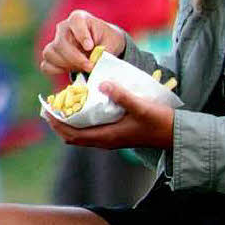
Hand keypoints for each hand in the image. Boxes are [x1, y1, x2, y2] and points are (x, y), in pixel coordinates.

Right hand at [40, 9, 125, 76]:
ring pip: (50, 54)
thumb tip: (96, 62)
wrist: (104, 45)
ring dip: (67, 65)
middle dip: (75, 58)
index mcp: (79, 18)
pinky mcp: (52, 55)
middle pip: (61, 43)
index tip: (90, 47)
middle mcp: (64, 28)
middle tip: (90, 67)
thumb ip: (105, 51)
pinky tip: (73, 70)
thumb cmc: (108, 39)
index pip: (75, 22)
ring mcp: (55, 41)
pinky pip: (46, 65)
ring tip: (84, 68)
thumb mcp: (113, 42)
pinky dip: (58, 70)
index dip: (81, 35)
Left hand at [44, 82, 174, 149]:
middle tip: (52, 105)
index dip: (56, 123)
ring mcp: (112, 139)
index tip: (48, 108)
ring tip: (66, 105)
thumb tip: (102, 84)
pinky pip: (93, 131)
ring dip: (70, 122)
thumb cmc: (160, 122)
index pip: (71, 134)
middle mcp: (106, 141)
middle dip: (59, 123)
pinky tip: (88, 106)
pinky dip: (83, 121)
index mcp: (107, 137)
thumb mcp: (142, 107)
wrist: (176, 135)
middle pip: (73, 137)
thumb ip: (122, 96)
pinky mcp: (118, 135)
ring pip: (82, 134)